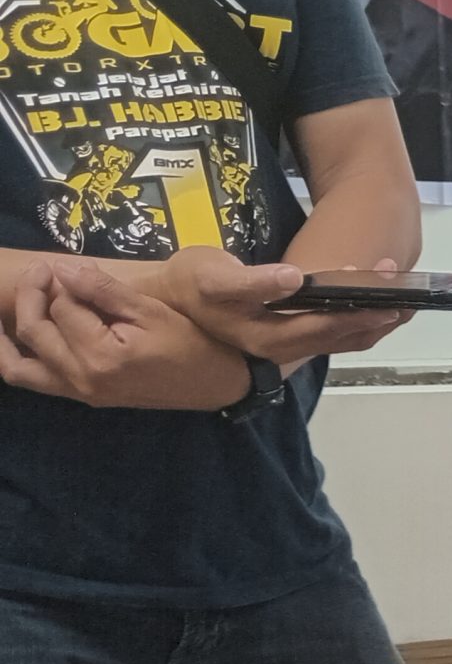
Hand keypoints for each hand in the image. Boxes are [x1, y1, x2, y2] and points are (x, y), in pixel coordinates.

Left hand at [0, 261, 252, 410]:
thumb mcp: (155, 311)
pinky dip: (19, 359)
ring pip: (19, 367)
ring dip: (9, 336)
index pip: (61, 309)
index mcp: (101, 356)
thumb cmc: (195, 344)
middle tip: (43, 272)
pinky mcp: (84, 397)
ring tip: (19, 305)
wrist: (219, 386)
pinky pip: (35, 381)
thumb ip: (106, 290)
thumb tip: (64, 269)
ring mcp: (80, 393)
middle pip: (34, 332)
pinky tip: (21, 339)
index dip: (61, 282)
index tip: (67, 265)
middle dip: (32, 295)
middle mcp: (82, 379)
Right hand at [154, 248, 410, 365]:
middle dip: (375, 313)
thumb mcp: (211, 277)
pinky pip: (335, 336)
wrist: (169, 302)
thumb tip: (293, 280)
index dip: (355, 310)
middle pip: (341, 335)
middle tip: (406, 289)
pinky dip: (360, 324)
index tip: (386, 292)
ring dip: (374, 321)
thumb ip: (251, 281)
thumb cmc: (190, 283)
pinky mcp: (289, 338)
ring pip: (343, 340)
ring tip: (405, 300)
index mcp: (268, 337)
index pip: (323, 326)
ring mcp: (287, 347)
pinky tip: (376, 309)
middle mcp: (283, 350)